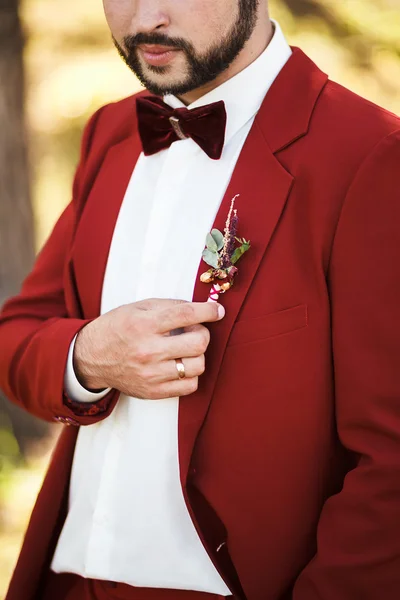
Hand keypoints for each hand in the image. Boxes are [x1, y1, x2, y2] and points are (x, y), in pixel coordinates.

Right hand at [73, 299, 224, 399]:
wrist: (91, 358)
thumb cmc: (117, 328)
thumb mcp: (137, 307)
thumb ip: (169, 305)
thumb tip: (200, 308)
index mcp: (144, 325)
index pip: (186, 315)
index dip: (208, 310)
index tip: (217, 310)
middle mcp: (148, 350)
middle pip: (198, 343)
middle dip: (203, 333)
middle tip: (195, 331)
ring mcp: (151, 374)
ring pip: (198, 366)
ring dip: (198, 354)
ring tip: (185, 349)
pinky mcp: (153, 391)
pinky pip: (189, 386)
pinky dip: (191, 374)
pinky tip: (181, 365)